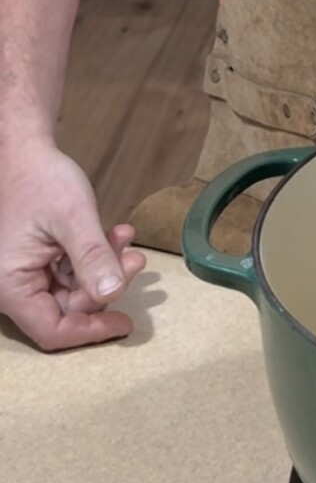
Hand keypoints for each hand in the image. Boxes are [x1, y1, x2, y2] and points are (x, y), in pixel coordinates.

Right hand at [0, 138, 145, 350]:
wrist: (27, 151)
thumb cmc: (41, 180)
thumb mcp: (72, 217)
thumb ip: (92, 257)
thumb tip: (112, 294)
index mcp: (12, 285)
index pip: (52, 330)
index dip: (90, 331)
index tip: (125, 323)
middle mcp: (16, 287)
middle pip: (68, 310)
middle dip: (105, 286)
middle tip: (136, 260)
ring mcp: (29, 275)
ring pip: (76, 291)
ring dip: (105, 268)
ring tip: (126, 239)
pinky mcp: (40, 262)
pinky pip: (73, 272)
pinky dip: (96, 256)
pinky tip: (116, 233)